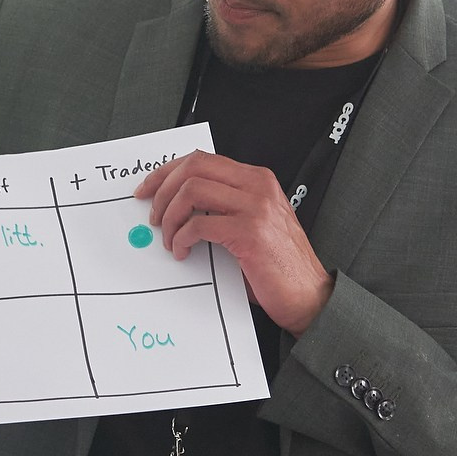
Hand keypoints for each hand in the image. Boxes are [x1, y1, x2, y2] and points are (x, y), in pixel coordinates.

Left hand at [134, 150, 334, 335]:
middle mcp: (258, 187)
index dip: (167, 171)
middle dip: (162, 188)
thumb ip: (222, 207)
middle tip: (153, 214)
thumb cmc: (279, 265)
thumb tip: (175, 206)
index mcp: (257, 180)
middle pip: (193, 167)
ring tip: (169, 237)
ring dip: (171, 216)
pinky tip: (182, 252)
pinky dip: (181, 238)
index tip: (148, 188)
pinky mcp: (249, 233)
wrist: (309, 295)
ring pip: (192, 191)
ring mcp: (255, 208)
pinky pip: (199, 225)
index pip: (202, 160)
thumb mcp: (251, 223)